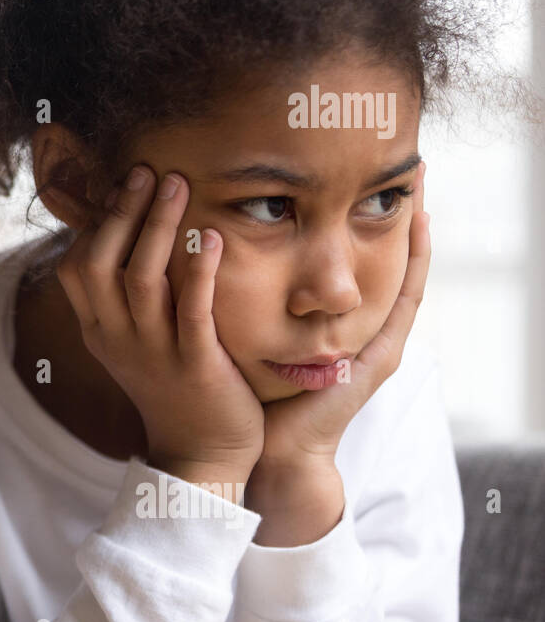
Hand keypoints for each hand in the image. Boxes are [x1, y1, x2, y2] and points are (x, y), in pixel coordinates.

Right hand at [56, 164, 263, 487]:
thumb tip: (131, 236)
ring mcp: (154, 353)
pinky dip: (199, 271)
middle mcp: (118, 339)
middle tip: (147, 170)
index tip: (123, 188)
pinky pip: (192, 311)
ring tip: (177, 184)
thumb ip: (127, 297)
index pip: (76, 267)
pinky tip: (211, 238)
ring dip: (158, 226)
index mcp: (100, 331)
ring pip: (141, 279)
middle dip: (122, 212)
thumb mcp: (135, 343)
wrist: (203, 455)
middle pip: (101, 264)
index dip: (96, 223)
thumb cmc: (175, 387)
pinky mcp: (196, 366)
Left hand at [261, 161, 429, 464]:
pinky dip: (417, 266)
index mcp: (324, 325)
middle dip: (386, 220)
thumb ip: (235, 296)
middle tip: (401, 170)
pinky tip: (420, 230)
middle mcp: (354, 332)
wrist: (265, 451)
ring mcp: (372, 346)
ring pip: (403, 277)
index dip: (350, 223)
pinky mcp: (376, 362)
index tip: (349, 177)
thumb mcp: (243, 332)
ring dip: (413, 233)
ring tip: (421, 185)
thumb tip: (200, 245)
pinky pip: (406, 305)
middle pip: (378, 265)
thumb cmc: (247, 393)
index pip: (344, 265)